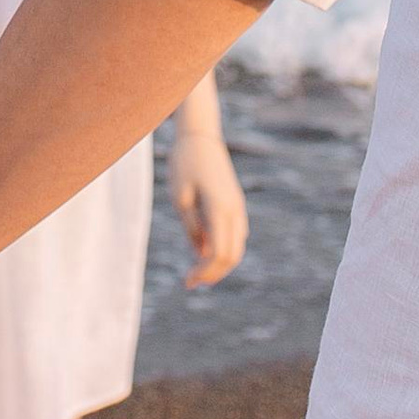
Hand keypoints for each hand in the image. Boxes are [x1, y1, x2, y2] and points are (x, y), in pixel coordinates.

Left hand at [169, 129, 247, 289]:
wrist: (200, 136)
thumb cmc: (185, 163)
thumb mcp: (180, 197)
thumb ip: (191, 227)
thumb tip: (200, 253)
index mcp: (220, 209)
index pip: (218, 254)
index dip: (204, 272)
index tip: (187, 281)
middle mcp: (234, 211)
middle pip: (231, 257)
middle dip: (213, 273)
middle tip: (191, 282)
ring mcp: (238, 207)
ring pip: (237, 248)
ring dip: (219, 264)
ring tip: (197, 272)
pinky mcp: (236, 203)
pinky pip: (235, 235)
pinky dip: (223, 249)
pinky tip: (204, 251)